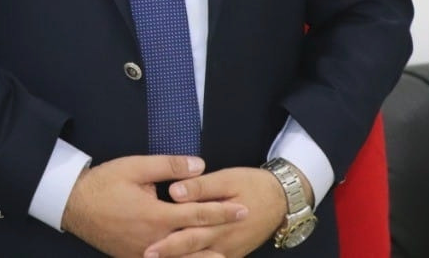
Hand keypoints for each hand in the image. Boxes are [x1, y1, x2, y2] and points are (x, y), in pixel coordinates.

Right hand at [61, 155, 248, 257]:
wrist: (74, 205)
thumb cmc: (105, 183)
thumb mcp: (136, 167)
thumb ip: (169, 166)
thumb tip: (199, 165)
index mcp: (156, 216)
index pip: (197, 215)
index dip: (221, 212)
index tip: (242, 209)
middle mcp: (154, 241)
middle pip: (194, 242)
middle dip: (221, 234)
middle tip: (243, 228)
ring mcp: (143, 254)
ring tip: (225, 256)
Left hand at [144, 167, 290, 257]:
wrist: (281, 200)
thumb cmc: (251, 184)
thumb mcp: (226, 179)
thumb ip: (199, 187)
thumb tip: (173, 192)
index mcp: (219, 223)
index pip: (189, 235)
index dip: (167, 243)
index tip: (147, 247)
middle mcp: (222, 242)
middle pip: (191, 251)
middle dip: (169, 255)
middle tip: (147, 256)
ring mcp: (228, 251)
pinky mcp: (232, 253)